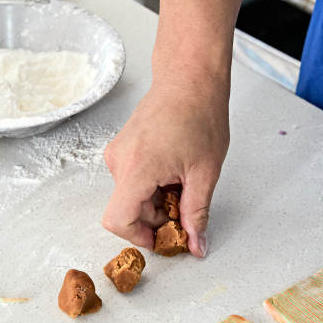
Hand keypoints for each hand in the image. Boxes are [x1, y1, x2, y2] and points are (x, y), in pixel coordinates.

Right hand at [102, 70, 229, 256]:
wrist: (190, 78)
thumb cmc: (199, 114)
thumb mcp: (205, 173)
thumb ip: (197, 213)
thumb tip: (196, 244)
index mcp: (137, 168)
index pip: (118, 220)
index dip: (140, 237)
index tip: (163, 237)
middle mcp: (119, 161)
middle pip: (128, 210)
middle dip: (156, 218)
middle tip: (186, 209)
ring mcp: (118, 153)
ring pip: (131, 196)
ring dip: (156, 200)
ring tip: (183, 182)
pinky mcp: (122, 148)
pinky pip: (132, 180)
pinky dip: (152, 186)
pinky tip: (174, 172)